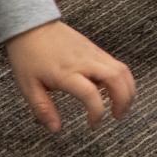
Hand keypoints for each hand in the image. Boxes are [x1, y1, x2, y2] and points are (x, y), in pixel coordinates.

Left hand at [3, 20, 135, 132]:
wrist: (34, 27)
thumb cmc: (28, 57)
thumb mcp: (28, 87)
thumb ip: (43, 109)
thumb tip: (56, 129)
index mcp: (66, 73)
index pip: (90, 94)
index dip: (97, 113)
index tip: (93, 125)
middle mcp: (85, 62)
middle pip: (116, 79)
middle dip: (124, 100)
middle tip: (118, 116)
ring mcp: (94, 54)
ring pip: (122, 70)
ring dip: (128, 89)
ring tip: (122, 105)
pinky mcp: (97, 50)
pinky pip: (117, 64)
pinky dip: (122, 79)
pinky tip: (113, 90)